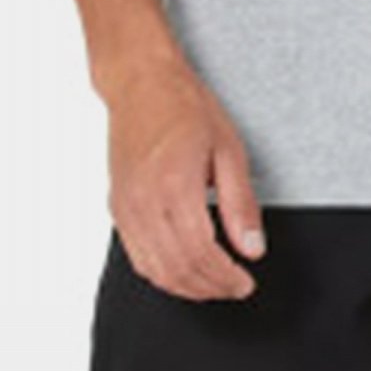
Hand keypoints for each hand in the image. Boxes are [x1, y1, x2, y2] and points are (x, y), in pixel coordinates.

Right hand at [105, 57, 265, 299]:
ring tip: (213, 284)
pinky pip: (136, 257)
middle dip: (210, 287)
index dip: (226, 278)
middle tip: (235, 287)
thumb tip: (252, 248)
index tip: (245, 282)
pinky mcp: (117, 208)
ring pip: (154, 270)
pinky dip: (162, 274)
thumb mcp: (229, 150)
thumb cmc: (183, 107)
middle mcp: (144, 202)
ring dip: (187, 287)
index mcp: (175, 186)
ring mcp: (126, 208)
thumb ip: (241, 205)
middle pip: (178, 269)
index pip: (202, 254)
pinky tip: (184, 271)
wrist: (140, 83)